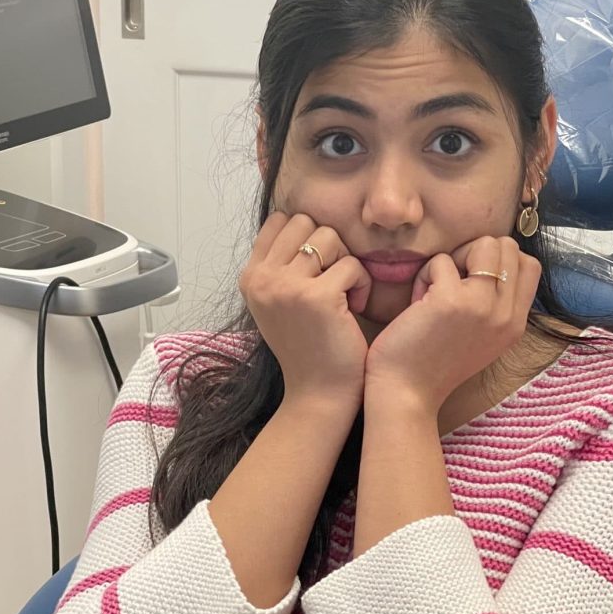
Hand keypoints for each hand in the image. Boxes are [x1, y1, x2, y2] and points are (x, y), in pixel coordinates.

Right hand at [239, 212, 372, 412]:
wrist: (317, 393)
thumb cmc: (307, 346)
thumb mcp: (277, 302)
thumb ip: (279, 265)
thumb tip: (298, 221)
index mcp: (250, 277)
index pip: (279, 220)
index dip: (306, 235)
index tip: (318, 266)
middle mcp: (262, 278)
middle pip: (305, 222)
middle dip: (328, 246)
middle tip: (334, 279)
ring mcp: (286, 287)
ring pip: (329, 237)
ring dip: (345, 262)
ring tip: (345, 293)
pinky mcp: (316, 297)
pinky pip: (352, 265)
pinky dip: (362, 284)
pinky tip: (356, 308)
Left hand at [363, 236, 540, 415]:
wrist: (406, 394)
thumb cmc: (433, 361)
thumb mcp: (480, 336)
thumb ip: (493, 304)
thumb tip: (487, 260)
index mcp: (515, 324)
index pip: (529, 265)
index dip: (497, 260)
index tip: (470, 281)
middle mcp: (506, 315)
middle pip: (507, 247)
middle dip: (473, 253)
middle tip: (450, 282)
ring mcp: (482, 307)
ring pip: (484, 243)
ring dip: (453, 259)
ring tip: (435, 290)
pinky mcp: (451, 301)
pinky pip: (441, 260)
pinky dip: (424, 275)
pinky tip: (417, 304)